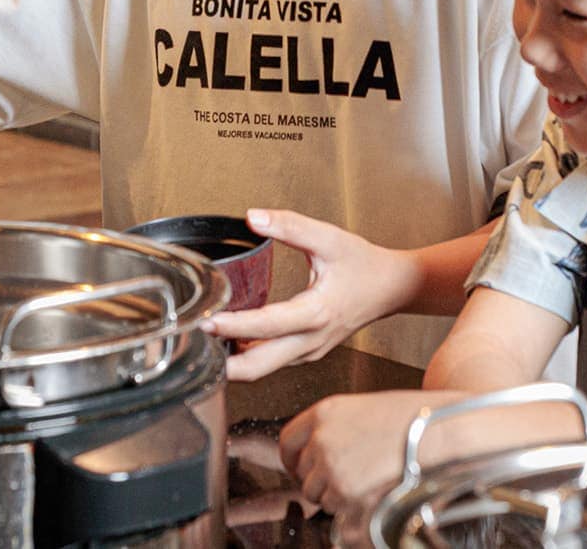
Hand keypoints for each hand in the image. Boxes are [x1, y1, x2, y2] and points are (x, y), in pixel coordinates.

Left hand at [205, 210, 418, 381]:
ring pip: (263, 369)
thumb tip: (254, 217)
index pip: (266, 326)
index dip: (233, 326)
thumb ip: (290, 226)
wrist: (393, 287)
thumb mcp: (329, 238)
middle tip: (192, 341)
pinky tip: (230, 339)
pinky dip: (248, 356)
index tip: (206, 321)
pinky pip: (272, 363)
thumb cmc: (365, 265)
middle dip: (222, 361)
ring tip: (203, 340)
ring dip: (232, 361)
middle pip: (258, 367)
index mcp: (316, 313)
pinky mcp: (307, 352)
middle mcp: (311, 340)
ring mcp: (309, 351)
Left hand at [278, 389, 466, 541]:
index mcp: (324, 412)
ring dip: (333, 494)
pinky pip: (335, 508)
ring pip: (316, 494)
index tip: (297, 466)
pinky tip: (370, 490)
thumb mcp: (364, 408)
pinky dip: (347, 506)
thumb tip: (323, 448)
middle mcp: (321, 439)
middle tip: (339, 478)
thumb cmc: (413, 417)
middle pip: (301, 471)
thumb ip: (336, 426)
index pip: (288, 440)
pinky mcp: (345, 492)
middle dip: (316, 479)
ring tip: (363, 481)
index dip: (291, 458)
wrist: (437, 433)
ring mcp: (330, 467)